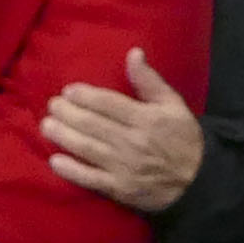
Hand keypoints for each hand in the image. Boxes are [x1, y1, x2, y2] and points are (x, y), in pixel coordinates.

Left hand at [43, 48, 209, 214]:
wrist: (197, 182)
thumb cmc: (183, 139)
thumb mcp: (173, 105)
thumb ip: (149, 81)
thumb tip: (133, 53)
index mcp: (146, 119)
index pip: (109, 104)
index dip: (85, 96)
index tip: (68, 91)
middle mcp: (132, 142)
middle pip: (93, 124)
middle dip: (68, 114)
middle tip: (52, 106)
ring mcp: (124, 167)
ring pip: (87, 149)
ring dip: (64, 136)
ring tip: (46, 125)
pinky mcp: (119, 189)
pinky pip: (90, 179)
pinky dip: (71, 171)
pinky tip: (54, 161)